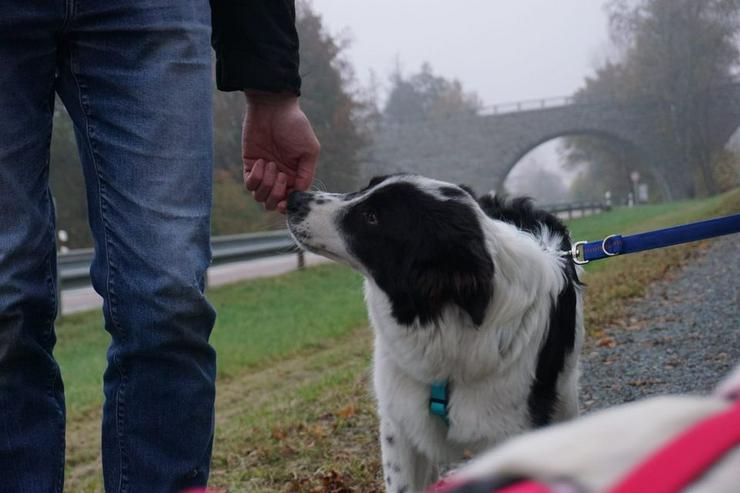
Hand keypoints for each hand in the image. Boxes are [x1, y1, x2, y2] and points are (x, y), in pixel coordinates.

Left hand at [242, 91, 319, 212]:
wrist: (272, 108)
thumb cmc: (294, 126)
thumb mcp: (309, 150)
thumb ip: (306, 173)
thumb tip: (300, 193)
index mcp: (295, 176)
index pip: (290, 200)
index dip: (288, 205)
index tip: (286, 203)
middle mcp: (279, 177)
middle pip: (273, 202)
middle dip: (276, 195)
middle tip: (281, 176)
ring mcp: (264, 172)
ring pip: (260, 196)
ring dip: (266, 185)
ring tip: (271, 165)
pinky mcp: (250, 165)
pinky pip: (249, 184)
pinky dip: (255, 177)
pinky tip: (261, 162)